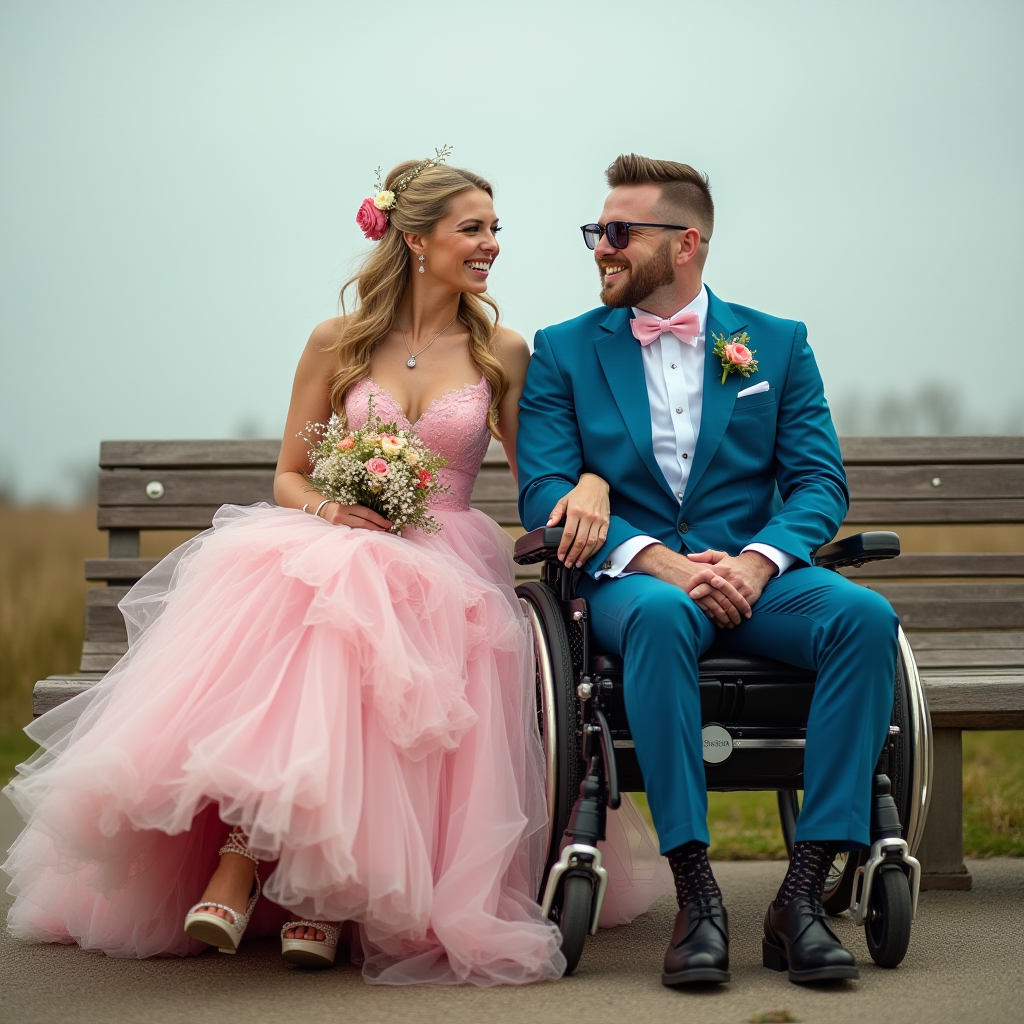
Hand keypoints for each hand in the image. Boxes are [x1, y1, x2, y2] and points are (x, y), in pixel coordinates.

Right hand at [320, 503, 392, 531]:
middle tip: (388, 529)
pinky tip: (370, 536)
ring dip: (372, 532)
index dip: (379, 519)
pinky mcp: (336, 532)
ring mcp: (338, 526)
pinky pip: (353, 534)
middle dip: (378, 527)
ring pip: (359, 531)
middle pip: (364, 523)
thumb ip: (360, 509)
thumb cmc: (339, 504)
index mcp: (346, 506)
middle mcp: (341, 516)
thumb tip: (379, 517)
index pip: (366, 513)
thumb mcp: (349, 503)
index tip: (389, 523)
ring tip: (382, 533)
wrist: (321, 509)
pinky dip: (363, 535)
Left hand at [547, 473, 609, 567]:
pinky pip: (602, 539)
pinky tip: (589, 555)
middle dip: (573, 555)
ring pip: (591, 543)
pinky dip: (596, 550)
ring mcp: (598, 520)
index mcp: (575, 511)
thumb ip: (556, 513)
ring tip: (577, 563)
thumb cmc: (578, 494)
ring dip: (584, 556)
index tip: (560, 556)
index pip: (568, 534)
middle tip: (568, 563)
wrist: (597, 484)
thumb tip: (549, 525)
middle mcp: (588, 517)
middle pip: (580, 541)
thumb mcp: (563, 500)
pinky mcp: (606, 522)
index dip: (564, 547)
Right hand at [628, 544, 751, 627]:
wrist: (669, 564)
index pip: (735, 591)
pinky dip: (713, 617)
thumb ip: (720, 569)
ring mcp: (704, 588)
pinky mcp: (694, 595)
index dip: (743, 604)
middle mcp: (714, 580)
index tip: (747, 613)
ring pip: (719, 606)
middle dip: (735, 613)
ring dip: (725, 618)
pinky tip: (717, 623)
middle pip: (729, 600)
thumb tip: (731, 584)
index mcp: (720, 572)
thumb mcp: (706, 561)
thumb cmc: (689, 565)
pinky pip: (707, 608)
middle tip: (738, 622)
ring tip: (729, 625)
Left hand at [686, 550, 774, 609]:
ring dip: (717, 610)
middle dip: (704, 596)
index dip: (696, 583)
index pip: (707, 575)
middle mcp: (732, 578)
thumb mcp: (721, 556)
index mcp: (723, 569)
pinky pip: (739, 607)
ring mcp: (741, 587)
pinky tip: (723, 620)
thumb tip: (689, 556)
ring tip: (708, 616)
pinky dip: (731, 614)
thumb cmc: (734, 564)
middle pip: (715, 588)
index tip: (688, 590)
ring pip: (727, 600)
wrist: (758, 566)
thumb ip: (705, 556)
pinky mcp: (749, 595)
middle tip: (695, 604)